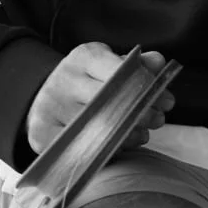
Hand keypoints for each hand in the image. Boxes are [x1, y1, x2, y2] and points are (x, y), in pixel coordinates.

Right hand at [24, 41, 175, 155]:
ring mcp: (50, 108)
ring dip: (128, 134)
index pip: (119, 70)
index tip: (164, 98)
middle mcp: (64, 79)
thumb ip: (137, 65)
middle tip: (159, 119)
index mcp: (83, 57)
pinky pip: (81, 148)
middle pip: (110, 101)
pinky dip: (105, 150)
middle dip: (141, 113)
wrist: (47, 97)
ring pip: (98, 128)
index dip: (146, 87)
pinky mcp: (42, 134)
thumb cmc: (88, 81)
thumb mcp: (110, 65)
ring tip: (143, 134)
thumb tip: (159, 63)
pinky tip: (119, 145)